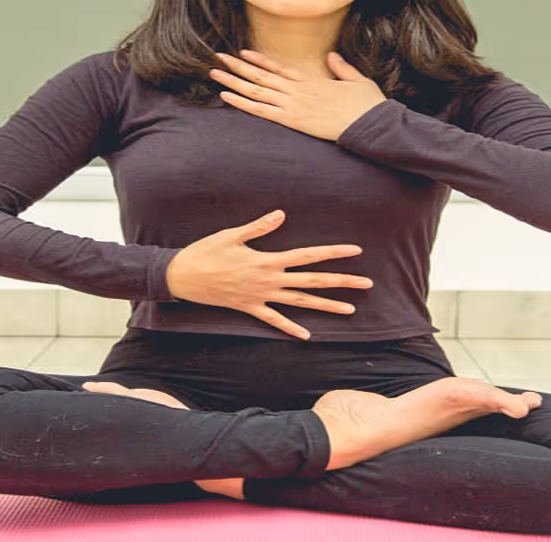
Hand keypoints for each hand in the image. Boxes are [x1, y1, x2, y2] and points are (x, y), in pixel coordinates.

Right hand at [165, 209, 372, 339]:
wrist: (182, 276)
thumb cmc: (206, 252)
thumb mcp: (232, 235)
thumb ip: (259, 227)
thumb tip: (281, 214)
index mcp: (267, 261)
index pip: (308, 256)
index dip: (333, 253)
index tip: (356, 251)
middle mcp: (268, 281)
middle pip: (312, 282)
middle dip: (342, 282)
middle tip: (367, 284)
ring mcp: (260, 297)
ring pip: (300, 304)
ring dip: (326, 307)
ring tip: (350, 310)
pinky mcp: (249, 308)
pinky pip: (273, 320)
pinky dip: (290, 328)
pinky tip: (307, 336)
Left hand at [209, 50, 387, 141]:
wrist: (371, 122)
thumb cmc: (368, 105)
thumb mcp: (357, 80)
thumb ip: (341, 68)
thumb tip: (332, 56)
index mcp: (312, 80)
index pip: (280, 68)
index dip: (260, 60)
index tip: (243, 52)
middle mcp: (298, 89)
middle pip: (261, 76)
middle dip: (238, 66)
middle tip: (218, 57)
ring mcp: (294, 103)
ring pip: (256, 90)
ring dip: (233, 80)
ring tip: (215, 73)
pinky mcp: (293, 119)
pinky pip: (261, 110)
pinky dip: (241, 102)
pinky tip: (226, 95)